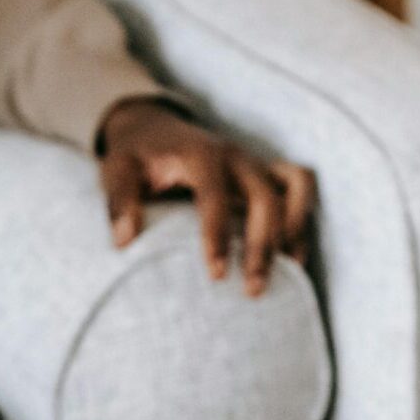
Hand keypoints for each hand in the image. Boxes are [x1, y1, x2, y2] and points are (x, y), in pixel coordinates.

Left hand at [98, 99, 315, 296]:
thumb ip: (119, 201)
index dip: (218, 234)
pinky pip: (300, 189)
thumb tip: (124, 240)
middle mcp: (235, 156)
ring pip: (295, 187)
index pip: (214, 193)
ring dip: (294, 231)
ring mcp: (255, 163)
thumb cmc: (136, 158)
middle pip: (265, 196)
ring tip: (288, 274)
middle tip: (253, 290)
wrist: (155, 128)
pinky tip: (292, 260)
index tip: (217, 276)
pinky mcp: (267, 172)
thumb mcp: (117, 170)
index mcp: (199, 154)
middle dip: (263, 245)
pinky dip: (301, 221)